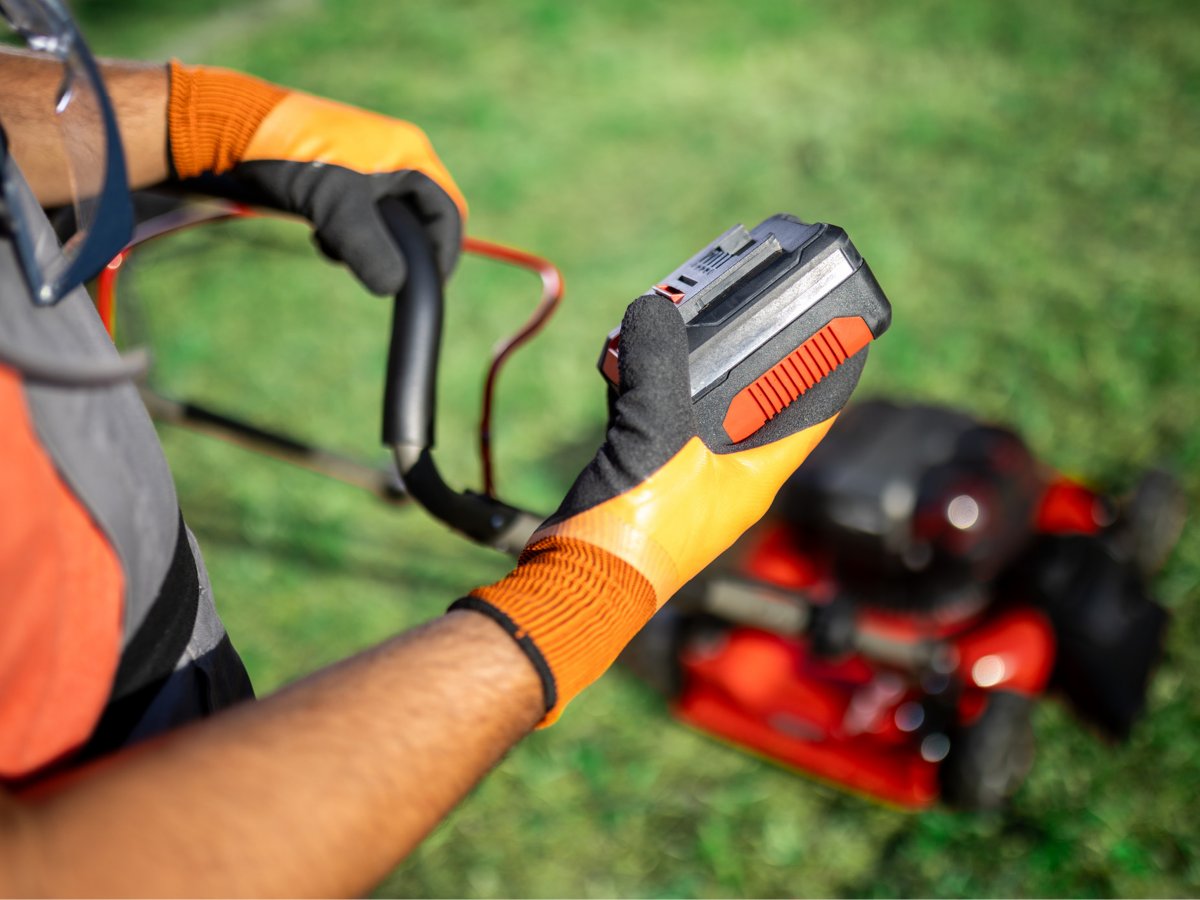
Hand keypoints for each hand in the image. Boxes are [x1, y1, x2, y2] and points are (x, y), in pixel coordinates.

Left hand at [167, 62, 465, 292]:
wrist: (237, 126)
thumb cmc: (294, 158)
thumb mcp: (337, 210)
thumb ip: (370, 251)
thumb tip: (393, 287)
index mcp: (410, 155)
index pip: (448, 212)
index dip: (443, 252)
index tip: (429, 285)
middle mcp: (397, 154)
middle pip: (418, 218)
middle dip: (397, 249)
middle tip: (377, 272)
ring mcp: (369, 161)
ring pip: (387, 219)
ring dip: (368, 242)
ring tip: (334, 246)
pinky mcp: (343, 170)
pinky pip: (362, 211)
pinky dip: (348, 230)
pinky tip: (321, 234)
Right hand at [457, 294, 843, 721]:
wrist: (575, 582)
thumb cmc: (632, 531)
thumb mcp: (654, 436)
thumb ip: (655, 369)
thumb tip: (652, 312)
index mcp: (752, 480)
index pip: (810, 422)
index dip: (829, 377)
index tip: (842, 337)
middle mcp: (727, 484)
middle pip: (756, 413)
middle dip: (752, 366)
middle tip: (749, 321)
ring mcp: (688, 488)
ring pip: (703, 420)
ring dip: (695, 379)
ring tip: (684, 333)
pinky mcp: (648, 487)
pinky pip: (660, 429)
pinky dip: (652, 396)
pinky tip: (630, 369)